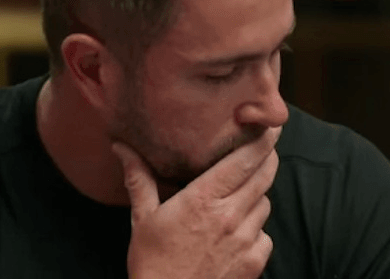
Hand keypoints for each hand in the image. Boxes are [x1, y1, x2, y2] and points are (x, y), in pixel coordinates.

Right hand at [112, 126, 280, 278]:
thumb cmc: (153, 264)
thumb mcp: (143, 219)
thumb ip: (139, 179)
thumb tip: (121, 147)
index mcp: (203, 199)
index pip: (244, 160)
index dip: (261, 140)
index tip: (269, 126)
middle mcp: (230, 216)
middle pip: (264, 176)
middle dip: (266, 159)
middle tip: (264, 148)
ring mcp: (246, 240)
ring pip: (265, 203)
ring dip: (256, 196)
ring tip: (237, 198)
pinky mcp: (255, 262)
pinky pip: (266, 234)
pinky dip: (256, 230)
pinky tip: (237, 233)